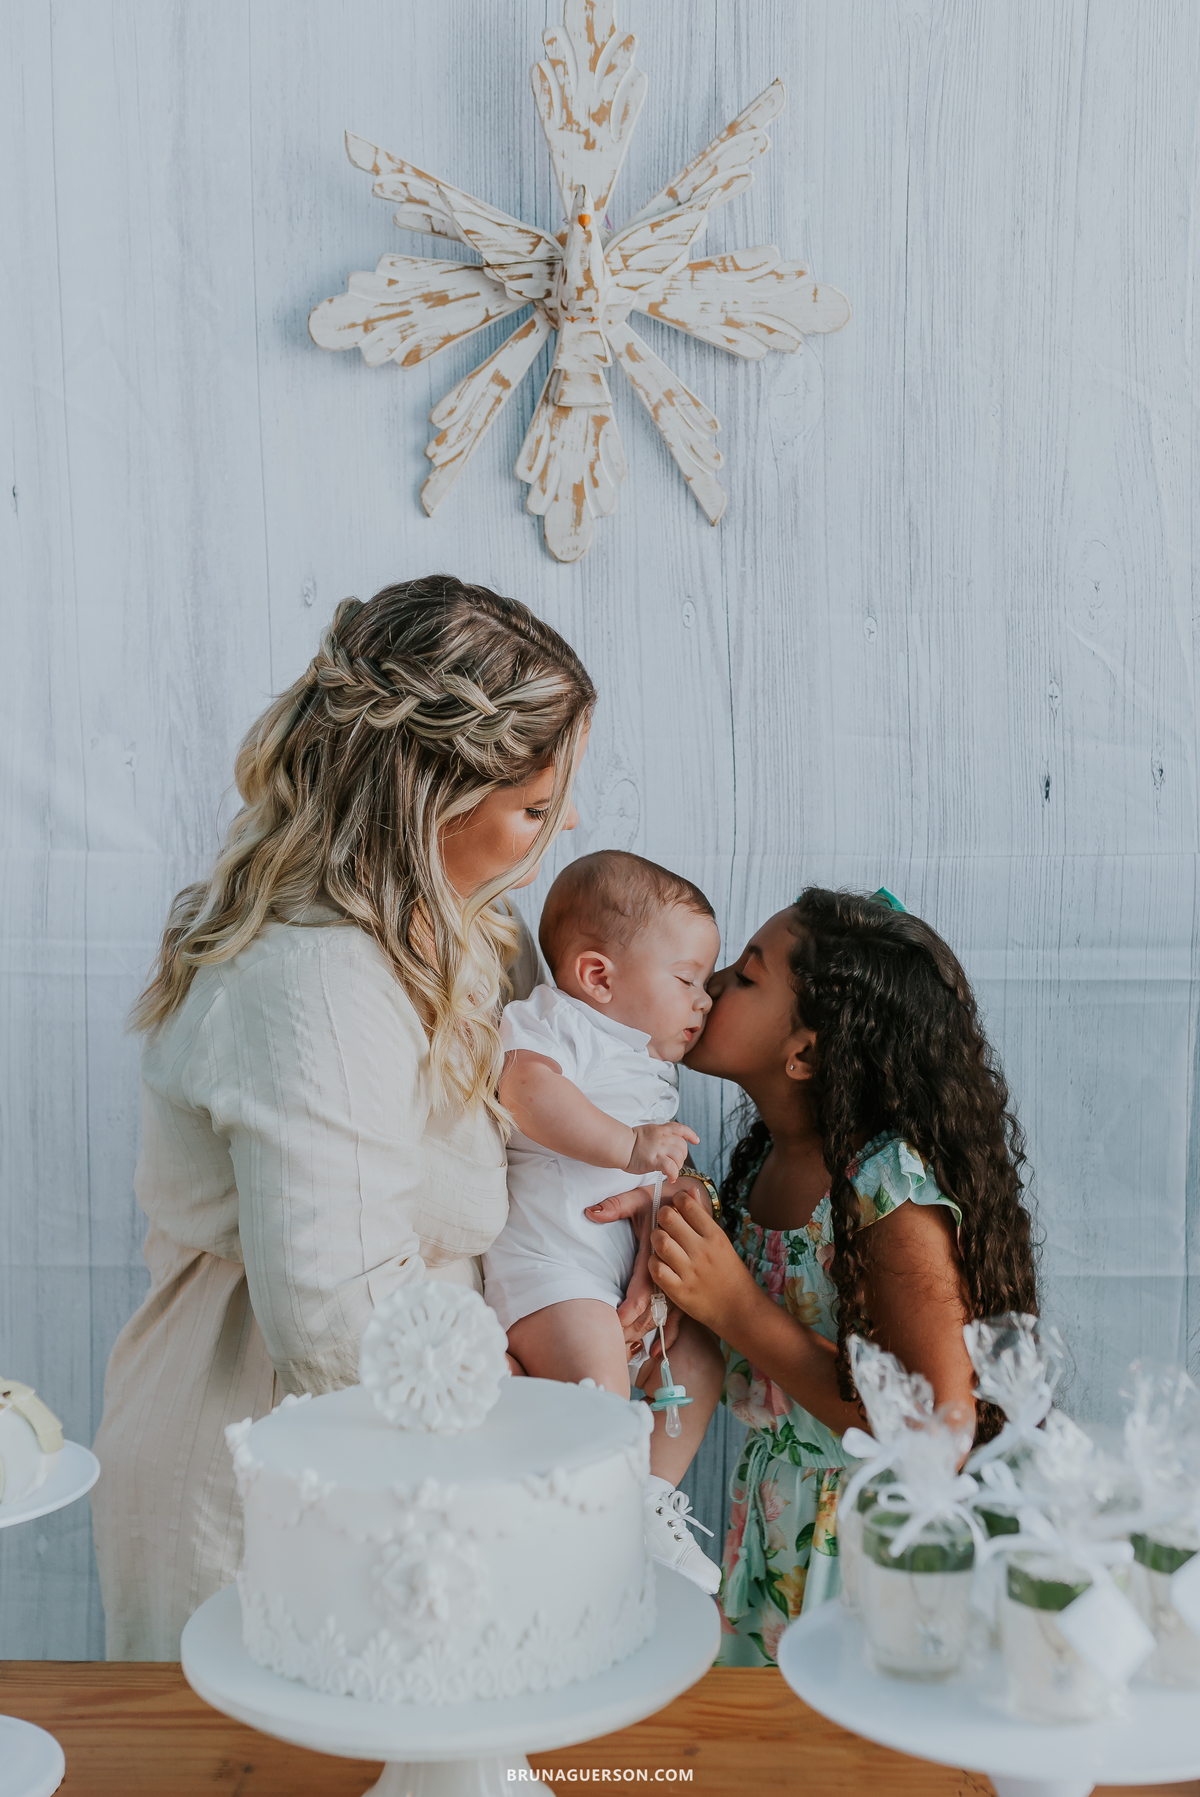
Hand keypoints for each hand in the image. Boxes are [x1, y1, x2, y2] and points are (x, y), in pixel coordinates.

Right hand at [625, 1120, 699, 1182]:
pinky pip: (671, 1167)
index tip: (695, 1140)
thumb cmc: (629, 1141)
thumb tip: (666, 1145)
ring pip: (679, 1157)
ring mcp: (659, 1148)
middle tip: (674, 1163)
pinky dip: (674, 1174)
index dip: (690, 1134)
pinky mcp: (655, 1160)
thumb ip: (659, 1136)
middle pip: (682, 1146)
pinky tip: (671, 1177)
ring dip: (678, 1166)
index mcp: (661, 1129)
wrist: (619, 1145)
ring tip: (671, 1170)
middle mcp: (663, 1137)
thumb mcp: (647, 1132)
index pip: (680, 1128)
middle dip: (682, 1156)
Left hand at [650, 1185, 761, 1336]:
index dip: (677, 1201)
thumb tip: (690, 1192)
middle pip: (668, 1218)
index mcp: (714, 1236)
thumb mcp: (722, 1241)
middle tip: (664, 1223)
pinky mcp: (679, 1291)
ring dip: (655, 1238)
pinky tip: (660, 1263)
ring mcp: (690, 1271)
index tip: (676, 1206)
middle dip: (662, 1216)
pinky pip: (656, 1269)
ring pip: (659, 1241)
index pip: (687, 1205)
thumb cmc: (730, 1273)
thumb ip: (702, 1218)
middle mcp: (702, 1251)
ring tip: (661, 1243)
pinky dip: (653, 1263)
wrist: (739, 1309)